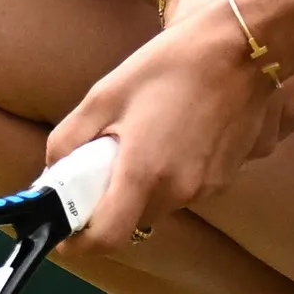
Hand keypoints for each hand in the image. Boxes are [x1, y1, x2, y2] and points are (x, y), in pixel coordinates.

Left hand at [46, 0, 293, 255]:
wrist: (241, 50)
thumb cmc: (169, 66)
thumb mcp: (105, 95)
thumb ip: (69, 142)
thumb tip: (52, 175)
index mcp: (144, 173)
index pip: (106, 239)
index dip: (79, 243)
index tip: (64, 233)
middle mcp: (178, 192)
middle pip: (130, 220)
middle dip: (110, 201)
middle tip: (101, 163)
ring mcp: (206, 189)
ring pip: (157, 204)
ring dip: (141, 185)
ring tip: (144, 137)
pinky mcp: (225, 179)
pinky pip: (183, 190)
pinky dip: (168, 175)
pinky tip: (174, 134)